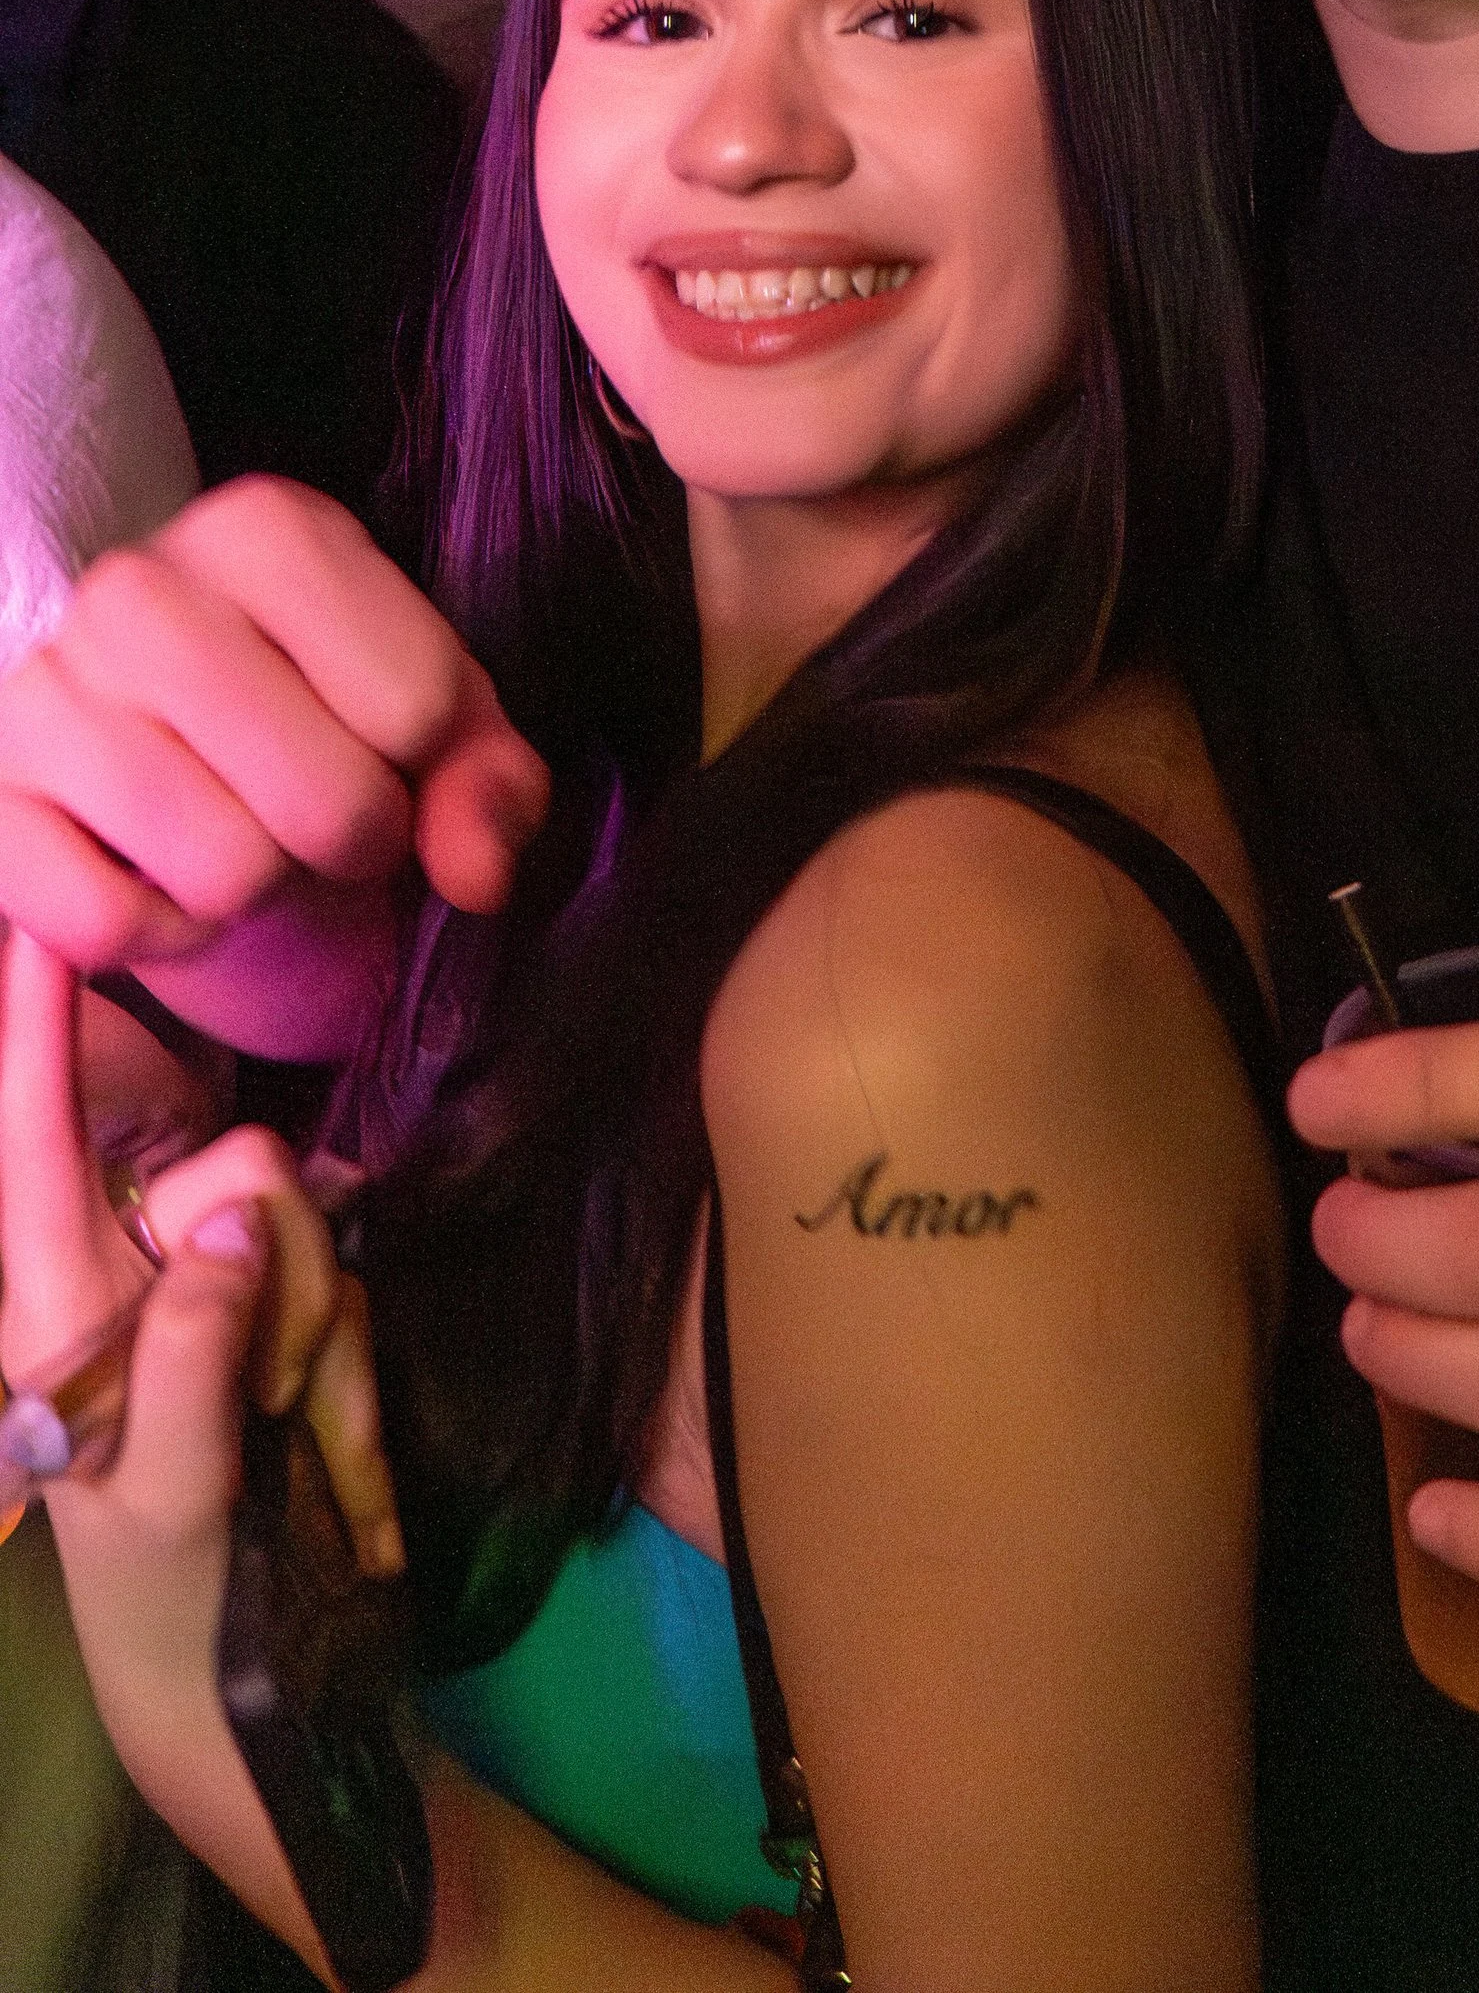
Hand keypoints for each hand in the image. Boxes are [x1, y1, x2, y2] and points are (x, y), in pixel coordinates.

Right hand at [0, 477, 548, 1057]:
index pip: (413, 706)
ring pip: (226, 873)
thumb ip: (489, 783)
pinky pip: (108, 926)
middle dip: (352, 845)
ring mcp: (42, 691)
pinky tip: (160, 878)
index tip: (385, 757)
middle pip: (327, 802)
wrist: (171, 744)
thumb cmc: (326, 716)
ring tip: (243, 838)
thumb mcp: (438, 719)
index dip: (424, 773)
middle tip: (320, 821)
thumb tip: (476, 875)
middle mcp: (137, 588)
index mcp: (264, 529)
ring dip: (261, 895)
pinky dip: (157, 936)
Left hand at [0, 926, 400, 1902]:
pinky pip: (322, 1243)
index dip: (32, 1032)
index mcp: (52, 1310)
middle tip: (281, 1363)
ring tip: (295, 1401)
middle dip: (264, 1233)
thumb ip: (195, 1356)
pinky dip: (329, 1312)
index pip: (33, 1144)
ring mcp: (196, 1278)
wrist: (230, 1672)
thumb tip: (234, 1218)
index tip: (41, 922)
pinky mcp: (264, 1296)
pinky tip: (313, 1389)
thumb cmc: (169, 1589)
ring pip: (281, 1195)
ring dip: (309, 1295)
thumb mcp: (169, 1495)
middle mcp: (118, 1269)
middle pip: (214, 1155)